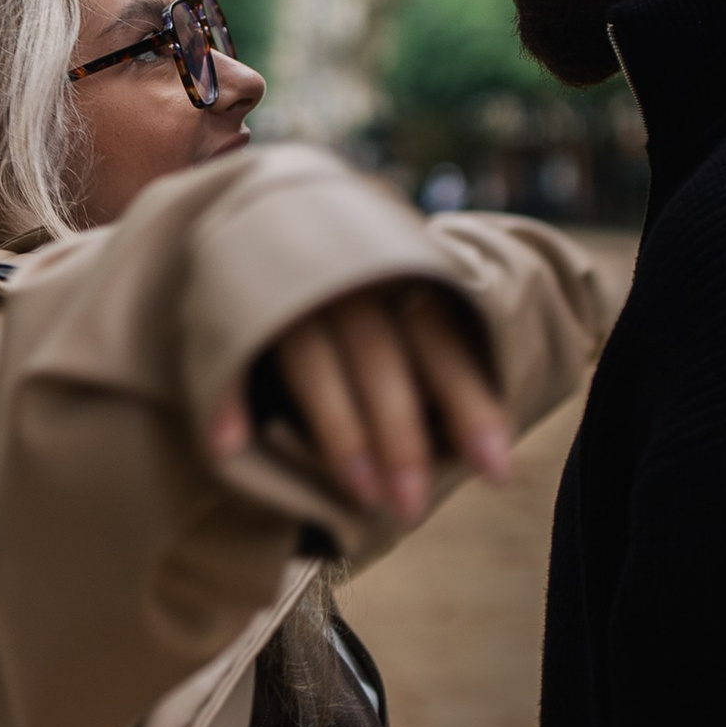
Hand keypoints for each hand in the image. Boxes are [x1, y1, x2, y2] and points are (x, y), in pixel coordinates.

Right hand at [207, 278, 509, 524]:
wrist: (268, 218)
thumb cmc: (362, 298)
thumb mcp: (406, 312)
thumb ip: (433, 368)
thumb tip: (482, 453)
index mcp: (400, 277)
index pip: (443, 343)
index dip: (472, 407)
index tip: (497, 473)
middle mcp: (346, 279)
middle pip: (380, 356)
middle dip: (400, 436)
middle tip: (412, 508)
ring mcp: (286, 290)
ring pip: (312, 359)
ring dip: (337, 431)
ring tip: (360, 496)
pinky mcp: (229, 304)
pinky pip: (229, 354)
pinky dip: (228, 399)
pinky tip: (228, 448)